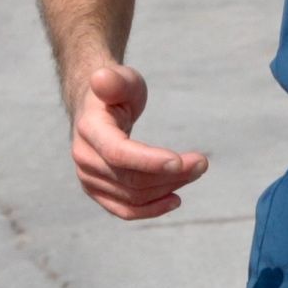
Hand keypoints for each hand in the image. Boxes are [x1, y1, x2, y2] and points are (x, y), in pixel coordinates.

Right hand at [67, 63, 208, 219]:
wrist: (97, 108)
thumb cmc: (116, 91)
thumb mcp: (121, 79)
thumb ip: (115, 81)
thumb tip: (101, 78)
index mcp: (90, 129)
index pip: (118, 153)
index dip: (149, 161)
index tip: (181, 161)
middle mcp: (85, 158)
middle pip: (131, 178)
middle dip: (171, 174)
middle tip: (202, 162)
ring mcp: (89, 178)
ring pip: (133, 196)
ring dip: (168, 187)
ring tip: (195, 171)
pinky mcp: (99, 191)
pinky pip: (124, 209)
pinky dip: (150, 209)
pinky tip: (175, 200)